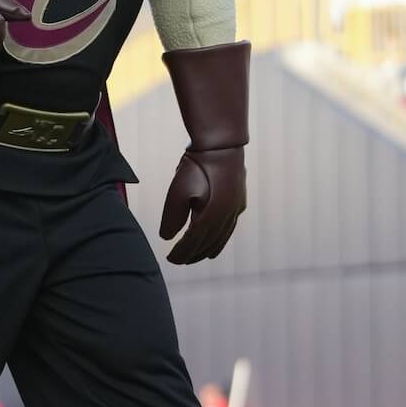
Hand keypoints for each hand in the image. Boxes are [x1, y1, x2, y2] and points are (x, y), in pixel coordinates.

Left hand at [159, 147, 245, 263]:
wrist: (221, 145)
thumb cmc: (196, 166)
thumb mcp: (177, 191)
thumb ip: (172, 217)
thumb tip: (166, 238)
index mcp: (211, 217)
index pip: (193, 243)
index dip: (182, 253)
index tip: (170, 260)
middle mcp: (227, 217)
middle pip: (208, 244)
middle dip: (194, 254)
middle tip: (180, 261)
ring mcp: (235, 210)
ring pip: (222, 238)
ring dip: (208, 249)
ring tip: (198, 256)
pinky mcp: (239, 202)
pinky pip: (229, 228)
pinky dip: (221, 238)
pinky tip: (216, 239)